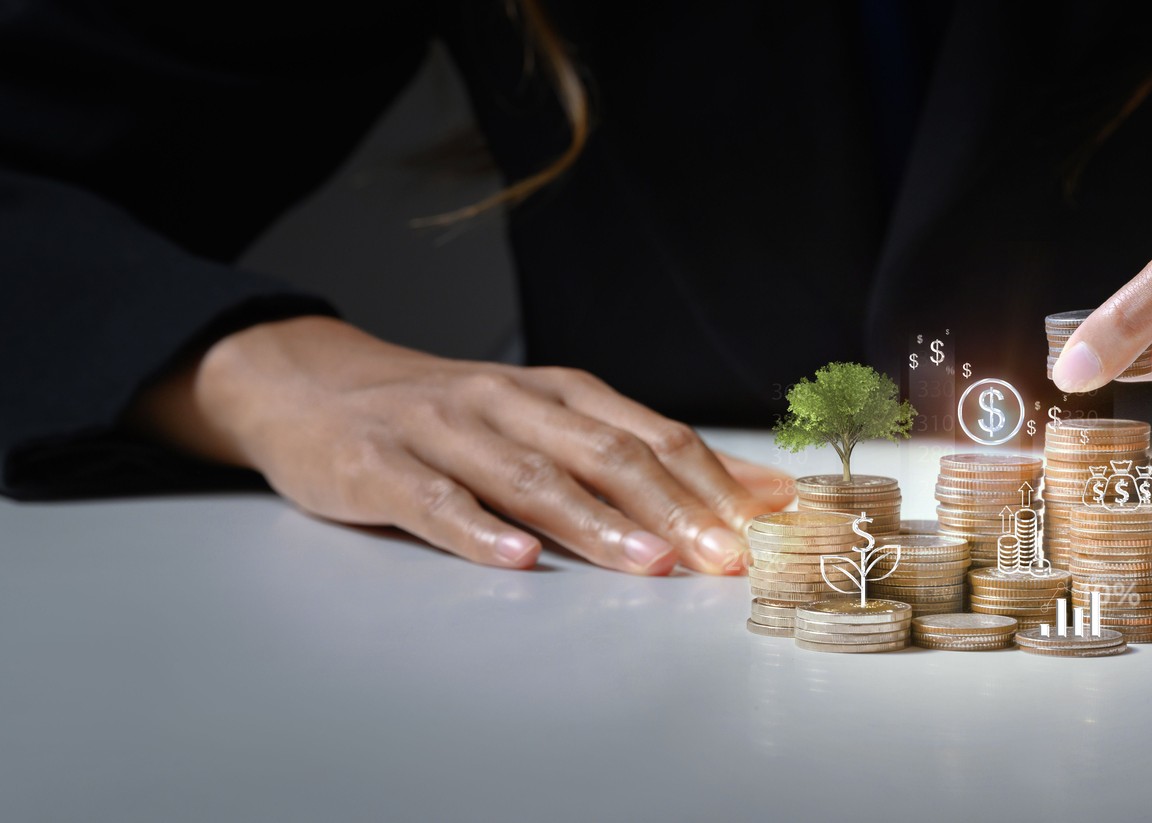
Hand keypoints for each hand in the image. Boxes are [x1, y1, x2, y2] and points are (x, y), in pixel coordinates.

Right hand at [129, 317, 792, 572]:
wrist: (313, 386)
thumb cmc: (452, 416)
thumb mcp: (552, 420)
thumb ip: (647, 453)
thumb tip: (756, 489)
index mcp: (560, 394)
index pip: (651, 436)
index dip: (712, 481)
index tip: (764, 527)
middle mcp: (510, 404)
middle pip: (606, 455)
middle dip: (675, 508)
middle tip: (724, 558)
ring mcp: (444, 432)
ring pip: (531, 478)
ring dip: (597, 523)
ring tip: (650, 562)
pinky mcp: (381, 466)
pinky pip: (436, 501)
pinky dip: (479, 530)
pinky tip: (517, 559)